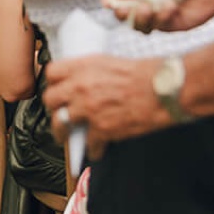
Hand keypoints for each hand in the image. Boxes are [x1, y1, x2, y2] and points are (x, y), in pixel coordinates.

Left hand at [44, 55, 167, 155]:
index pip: (52, 72)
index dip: (52, 82)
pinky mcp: (101, 128)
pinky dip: (92, 149)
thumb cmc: (146, 74)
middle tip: (56, 112)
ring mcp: (88, 108)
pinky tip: (95, 151)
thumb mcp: (111, 62)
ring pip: (61, 122)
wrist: (163, 90)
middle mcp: (80, 86)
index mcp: (82, 66)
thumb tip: (85, 79)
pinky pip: (89, 143)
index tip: (55, 88)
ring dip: (61, 132)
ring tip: (63, 136)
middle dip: (52, 107)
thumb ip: (92, 70)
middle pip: (50, 98)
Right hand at [100, 0, 213, 33]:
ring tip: (149, 9)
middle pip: (120, 11)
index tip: (108, 1)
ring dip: (139, 19)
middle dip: (121, 12)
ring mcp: (155, 12)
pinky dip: (161, 18)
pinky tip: (171, 8)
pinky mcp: (169, 24)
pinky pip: (157, 27)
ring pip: (136, 24)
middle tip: (126, 9)